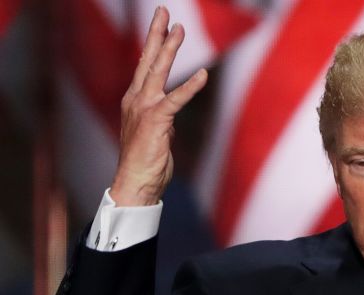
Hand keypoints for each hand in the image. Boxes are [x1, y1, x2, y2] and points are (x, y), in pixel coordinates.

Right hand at [110, 6, 207, 205]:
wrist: (136, 182)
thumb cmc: (146, 162)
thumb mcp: (155, 133)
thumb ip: (161, 118)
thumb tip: (169, 114)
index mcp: (134, 100)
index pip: (144, 65)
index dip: (153, 43)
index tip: (160, 23)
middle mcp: (136, 99)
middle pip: (148, 59)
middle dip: (157, 34)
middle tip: (164, 10)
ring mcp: (144, 108)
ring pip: (158, 72)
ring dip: (170, 49)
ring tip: (180, 29)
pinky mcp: (156, 121)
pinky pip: (176, 100)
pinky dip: (190, 87)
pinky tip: (203, 75)